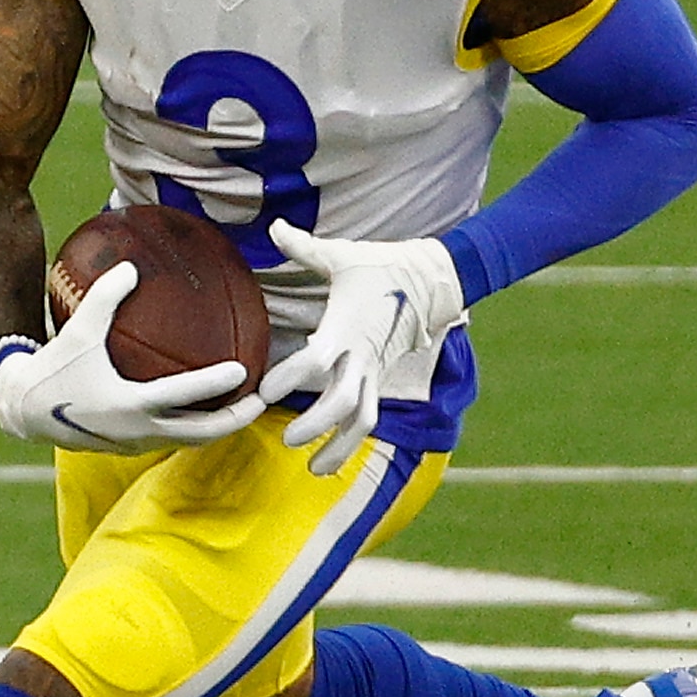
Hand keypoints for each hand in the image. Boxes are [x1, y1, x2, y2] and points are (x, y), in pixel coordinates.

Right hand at [0, 262, 262, 451]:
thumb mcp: (78, 330)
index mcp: (129, 405)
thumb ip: (105, 297)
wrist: (25, 410)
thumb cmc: (54, 367)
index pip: (182, 396)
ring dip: (218, 429)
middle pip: (200, 433)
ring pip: (188, 441)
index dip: (215, 384)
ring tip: (244, 409)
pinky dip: (194, 428)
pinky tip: (206, 409)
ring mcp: (135, 443)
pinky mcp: (129, 447)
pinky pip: (171, 438)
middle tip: (261, 401)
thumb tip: (132, 266)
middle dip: (235, 420)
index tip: (243, 371)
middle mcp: (137, 430)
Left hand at [258, 222, 464, 476]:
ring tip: (314, 470)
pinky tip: (329, 464)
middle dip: (316, 424)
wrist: (431, 281)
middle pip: (342, 401)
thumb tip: (274, 226)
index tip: (265, 390)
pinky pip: (369, 417)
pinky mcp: (381, 378)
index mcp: (346, 327)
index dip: (291, 377)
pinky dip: (351, 442)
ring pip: (362, 420)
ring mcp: (374, 371)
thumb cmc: (380, 266)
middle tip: (288, 438)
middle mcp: (361, 356)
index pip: (316, 360)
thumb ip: (304, 247)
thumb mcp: (342, 255)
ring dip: (340, 447)